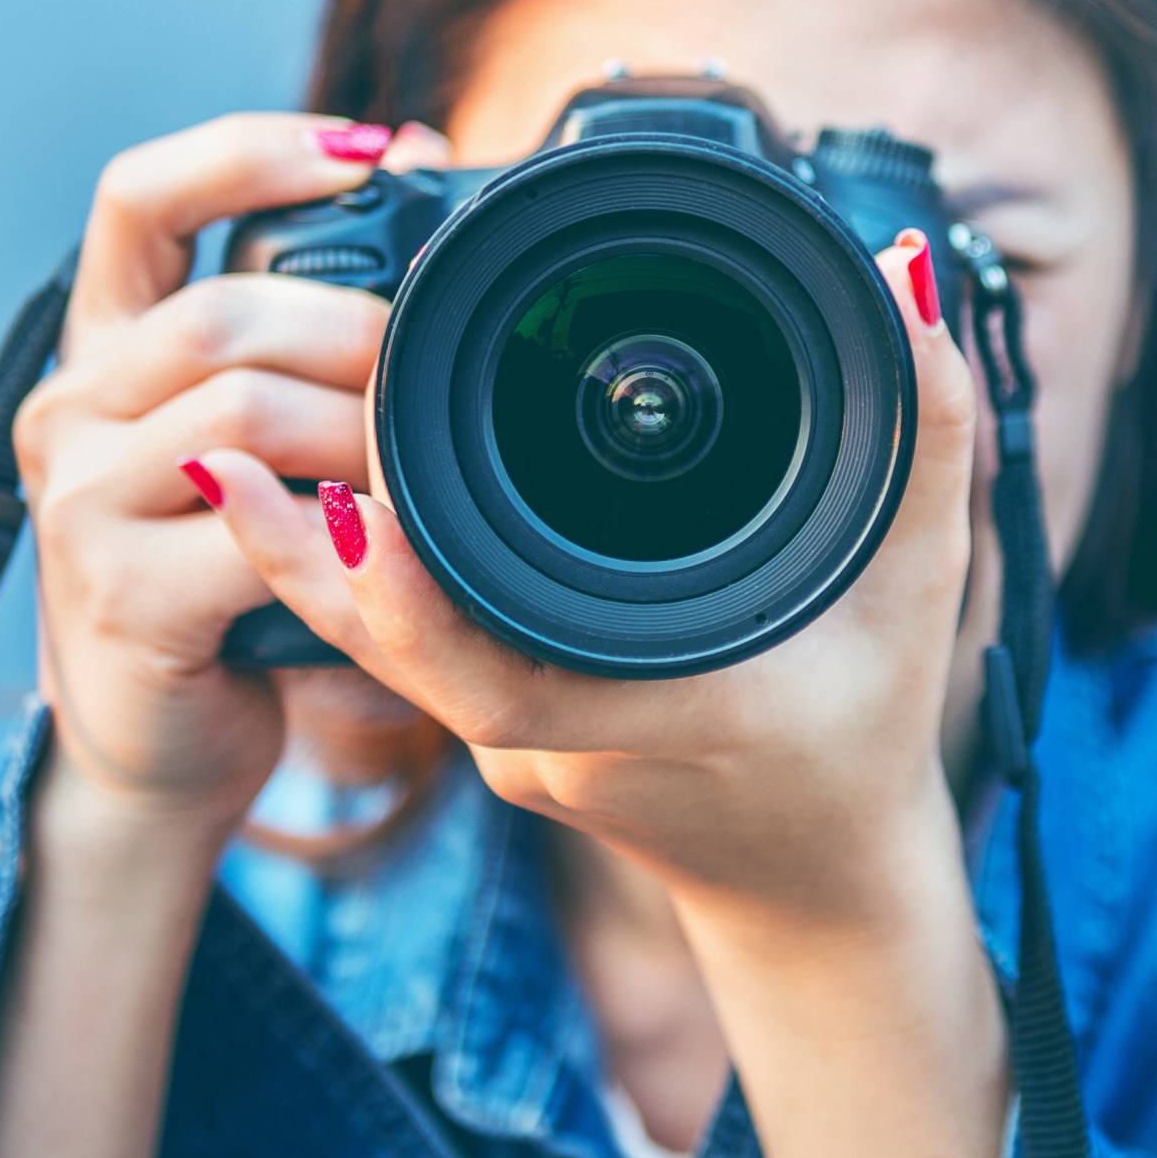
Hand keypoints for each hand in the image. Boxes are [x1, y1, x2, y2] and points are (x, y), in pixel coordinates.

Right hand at [9, 112, 449, 831]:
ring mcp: (80, 506)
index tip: (365, 148)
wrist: (159, 747)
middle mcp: (70, 411)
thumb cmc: (227, 577)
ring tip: (416, 461)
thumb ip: (305, 331)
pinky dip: (337, 526)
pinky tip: (379, 535)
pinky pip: (251, 530)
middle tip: (436, 363)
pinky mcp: (123, 598)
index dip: (248, 152)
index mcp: (103, 350)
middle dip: (352, 327)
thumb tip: (416, 160)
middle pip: (218, 313)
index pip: (141, 199)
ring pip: (239, 412)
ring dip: (357, 429)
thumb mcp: (257, 440)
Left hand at [195, 233, 976, 918]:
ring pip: (384, 653)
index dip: (412, 598)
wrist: (819, 883)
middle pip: (399, 651)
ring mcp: (511, 751)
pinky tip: (305, 502)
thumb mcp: (921, 581)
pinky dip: (357, 581)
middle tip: (246, 446)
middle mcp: (555, 742)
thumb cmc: (867, 731)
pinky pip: (405, 653)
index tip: (349, 504)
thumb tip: (902, 274)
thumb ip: (923, 428)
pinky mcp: (495, 735)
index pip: (495, 673)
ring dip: (309, 564)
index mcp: (653, 711)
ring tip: (233, 463)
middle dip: (317, 554)